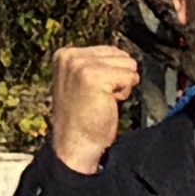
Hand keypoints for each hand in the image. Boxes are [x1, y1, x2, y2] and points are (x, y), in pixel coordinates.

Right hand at [46, 40, 141, 174]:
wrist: (74, 145)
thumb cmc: (82, 119)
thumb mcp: (82, 82)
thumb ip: (96, 64)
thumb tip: (124, 56)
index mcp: (65, 54)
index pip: (110, 50)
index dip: (112, 73)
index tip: (94, 92)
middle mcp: (70, 56)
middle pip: (121, 55)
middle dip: (118, 78)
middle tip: (99, 98)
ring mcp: (81, 65)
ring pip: (128, 65)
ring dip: (121, 85)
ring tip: (102, 101)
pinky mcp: (94, 76)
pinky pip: (129, 77)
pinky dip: (124, 93)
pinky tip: (107, 104)